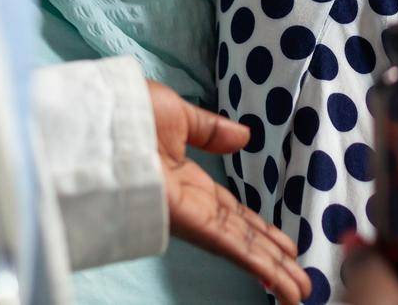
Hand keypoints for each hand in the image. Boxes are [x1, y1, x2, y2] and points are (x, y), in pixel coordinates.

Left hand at [146, 81, 311, 304]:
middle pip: (241, 238)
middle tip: (301, 282)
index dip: (260, 229)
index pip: (233, 213)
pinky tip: (276, 278)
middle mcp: (191, 205)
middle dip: (272, 260)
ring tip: (299, 293)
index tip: (285, 244)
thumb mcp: (177, 114)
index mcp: (188, 181)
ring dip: (271, 270)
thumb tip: (244, 136)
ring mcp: (187, 216)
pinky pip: (227, 243)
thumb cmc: (127, 111)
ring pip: (239, 248)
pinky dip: (254, 262)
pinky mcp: (183, 220)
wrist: (96, 120)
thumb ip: (210, 130)